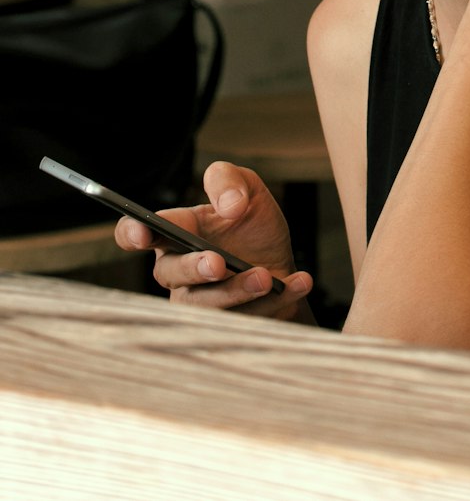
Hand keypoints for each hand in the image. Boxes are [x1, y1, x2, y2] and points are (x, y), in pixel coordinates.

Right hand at [113, 160, 312, 318]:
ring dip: (236, 291)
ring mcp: (204, 303)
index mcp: (178, 233)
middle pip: (171, 274)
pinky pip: (250, 319)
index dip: (132, 233)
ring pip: (207, 306)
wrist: (285, 260)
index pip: (138, 233)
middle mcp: (182, 273)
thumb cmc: (251, 226)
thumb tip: (228, 205)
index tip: (142, 233)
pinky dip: (278, 300)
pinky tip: (300, 281)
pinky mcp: (233, 324)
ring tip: (266, 277)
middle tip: (218, 263)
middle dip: (193, 269)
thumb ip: (229, 180)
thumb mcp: (247, 188)